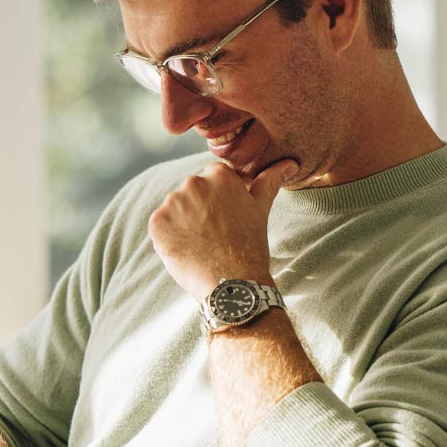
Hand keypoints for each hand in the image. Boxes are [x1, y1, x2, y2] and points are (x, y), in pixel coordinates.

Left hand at [147, 158, 296, 297]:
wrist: (232, 283)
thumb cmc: (250, 246)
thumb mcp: (260, 209)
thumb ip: (270, 181)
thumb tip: (289, 163)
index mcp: (219, 175)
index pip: (213, 178)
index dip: (219, 200)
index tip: (225, 218)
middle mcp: (194, 183)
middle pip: (192, 192)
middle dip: (200, 209)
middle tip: (215, 234)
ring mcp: (172, 202)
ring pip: (175, 209)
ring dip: (183, 222)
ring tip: (202, 243)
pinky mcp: (157, 223)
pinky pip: (161, 225)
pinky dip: (169, 236)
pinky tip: (187, 249)